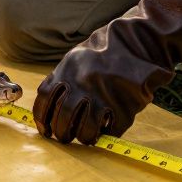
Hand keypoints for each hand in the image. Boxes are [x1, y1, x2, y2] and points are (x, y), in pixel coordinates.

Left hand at [33, 0, 181, 144]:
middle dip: (61, 134)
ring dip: (83, 138)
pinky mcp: (123, 108)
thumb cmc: (106, 51)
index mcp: (67, 70)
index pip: (45, 99)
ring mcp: (103, 97)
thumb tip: (48, 107)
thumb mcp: (77, 57)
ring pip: (86, 130)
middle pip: (64, 118)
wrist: (139, 43)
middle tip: (64, 138)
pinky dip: (106, 135)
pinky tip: (106, 130)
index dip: (42, 118)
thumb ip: (62, 78)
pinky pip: (110, 131)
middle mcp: (82, 84)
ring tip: (85, 137)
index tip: (45, 130)